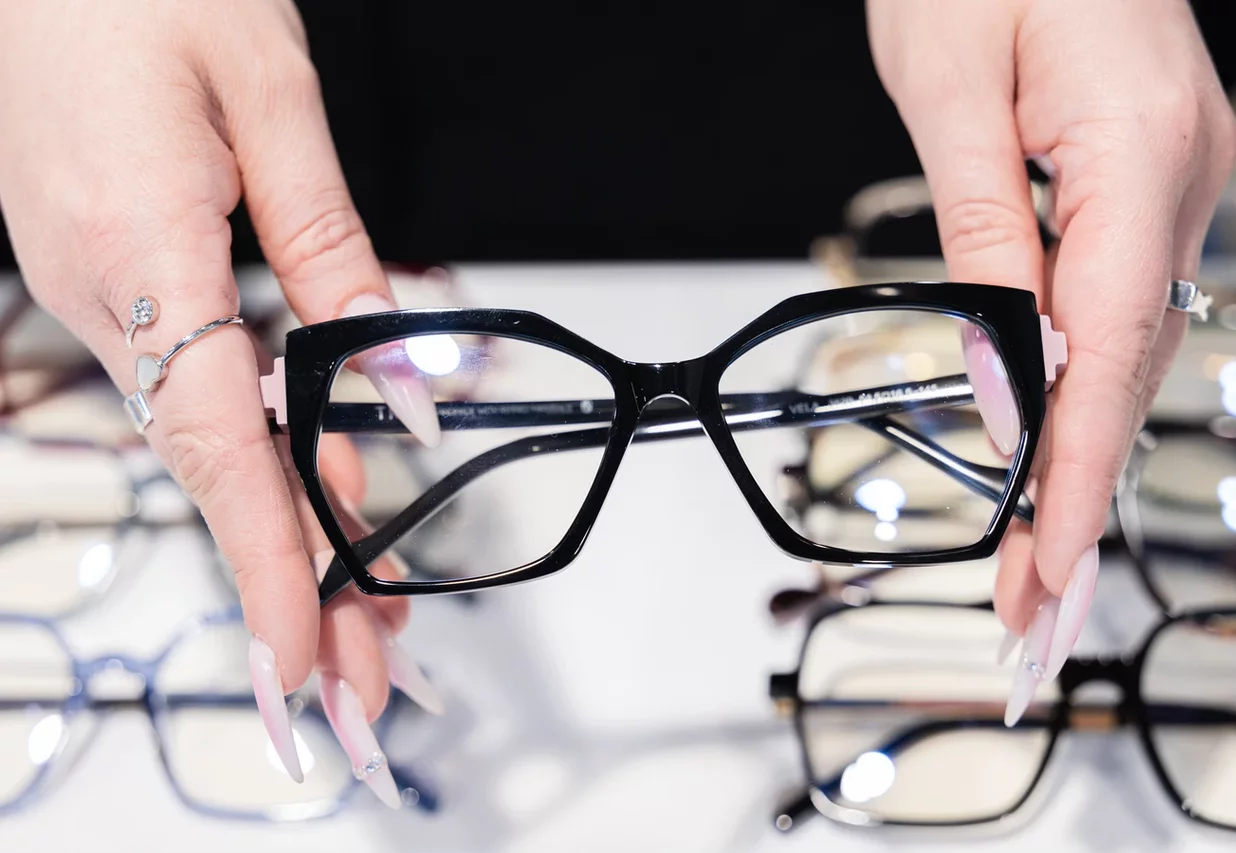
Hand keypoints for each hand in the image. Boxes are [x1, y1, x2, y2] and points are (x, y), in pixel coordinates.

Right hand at [0, 0, 438, 802]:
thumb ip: (333, 249)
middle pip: (212, 468)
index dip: (269, 565)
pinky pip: (190, 382)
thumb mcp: (269, 97)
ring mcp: (87, 282)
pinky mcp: (102, 267)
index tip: (310, 663)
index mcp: (137, 244)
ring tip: (367, 612)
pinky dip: (255, 453)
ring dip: (285, 528)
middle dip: (293, 585)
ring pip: (204, 437)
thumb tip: (399, 373)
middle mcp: (95, 287)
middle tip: (363, 683)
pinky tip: (314, 495)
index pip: (216, 446)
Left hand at [868, 0, 1235, 720]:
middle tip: (1033, 616)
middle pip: (1125, 373)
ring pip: (1124, 350)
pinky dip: (1084, 385)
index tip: (1048, 574)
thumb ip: (980, 237)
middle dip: (1076, 502)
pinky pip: (1114, 304)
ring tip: (1035, 562)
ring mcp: (1167, 179)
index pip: (1106, 353)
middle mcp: (1174, 177)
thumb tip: (999, 376)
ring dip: (1079, 457)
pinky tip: (1060, 448)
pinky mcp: (1137, 177)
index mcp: (1136, 150)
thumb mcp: (949, 90)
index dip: (1078, 477)